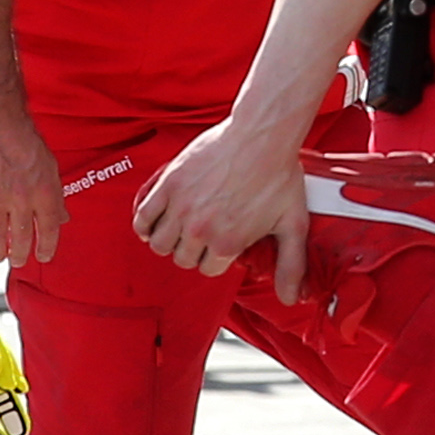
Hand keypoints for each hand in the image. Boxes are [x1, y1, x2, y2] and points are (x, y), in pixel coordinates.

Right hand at [0, 108, 67, 271]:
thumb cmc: (26, 141)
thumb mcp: (51, 168)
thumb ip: (55, 196)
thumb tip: (63, 218)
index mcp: (44, 195)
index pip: (49, 231)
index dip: (47, 248)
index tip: (44, 257)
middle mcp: (21, 202)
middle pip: (22, 238)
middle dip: (20, 255)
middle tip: (18, 261)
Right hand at [134, 112, 308, 300]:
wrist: (261, 135)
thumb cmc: (278, 174)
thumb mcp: (292, 224)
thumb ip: (291, 264)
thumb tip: (292, 298)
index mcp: (228, 243)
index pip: (207, 269)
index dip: (215, 257)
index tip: (220, 242)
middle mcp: (200, 230)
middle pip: (182, 258)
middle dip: (193, 250)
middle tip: (204, 233)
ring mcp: (181, 208)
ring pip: (159, 243)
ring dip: (168, 240)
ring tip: (181, 228)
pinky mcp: (167, 185)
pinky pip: (142, 217)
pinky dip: (144, 224)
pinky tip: (155, 222)